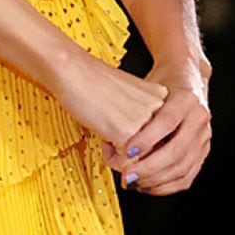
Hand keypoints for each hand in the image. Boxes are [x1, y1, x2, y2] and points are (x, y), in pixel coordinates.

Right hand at [50, 50, 168, 156]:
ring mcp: (146, 120)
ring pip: (140, 160)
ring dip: (119, 155)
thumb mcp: (127, 102)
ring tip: (106, 132)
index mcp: (161, 97)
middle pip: (151, 150)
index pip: (159, 137)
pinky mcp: (128, 132)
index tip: (120, 125)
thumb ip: (140, 124)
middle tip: (110, 130)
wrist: (72, 69)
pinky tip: (102, 135)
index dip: (135, 138)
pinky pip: (124, 164)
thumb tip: (142, 157)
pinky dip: (110, 157)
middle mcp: (160, 108)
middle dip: (128, 149)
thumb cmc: (92, 83)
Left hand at [103, 57, 211, 194]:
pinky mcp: (203, 151)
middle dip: (149, 168)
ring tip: (134, 182)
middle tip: (127, 176)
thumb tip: (109, 140)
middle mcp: (199, 117)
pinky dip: (166, 186)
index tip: (127, 152)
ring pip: (183, 167)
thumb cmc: (162, 83)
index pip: (167, 121)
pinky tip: (148, 186)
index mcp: (186, 97)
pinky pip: (187, 176)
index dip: (147, 139)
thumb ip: (134, 110)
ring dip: (156, 181)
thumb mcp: (147, 88)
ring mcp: (204, 136)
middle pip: (177, 150)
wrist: (187, 76)